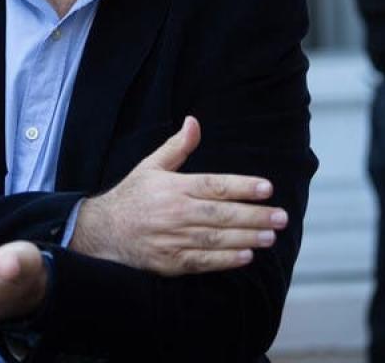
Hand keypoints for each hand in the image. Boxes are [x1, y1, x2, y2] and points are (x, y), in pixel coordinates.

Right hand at [68, 116, 287, 275]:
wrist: (102, 231)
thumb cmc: (132, 196)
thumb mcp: (151, 166)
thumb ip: (177, 147)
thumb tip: (194, 122)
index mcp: (173, 187)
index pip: (213, 185)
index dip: (242, 187)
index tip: (267, 188)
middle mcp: (174, 212)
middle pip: (220, 214)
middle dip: (254, 215)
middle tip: (281, 216)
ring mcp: (172, 239)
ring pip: (215, 238)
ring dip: (246, 238)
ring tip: (270, 236)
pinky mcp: (170, 262)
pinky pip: (202, 261)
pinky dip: (225, 260)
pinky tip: (246, 256)